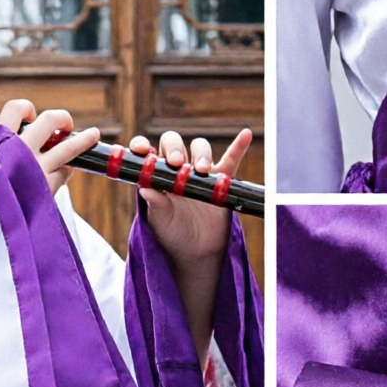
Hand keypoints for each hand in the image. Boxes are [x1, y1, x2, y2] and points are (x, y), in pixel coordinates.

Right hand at [0, 98, 103, 195]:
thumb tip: (7, 151)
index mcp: (0, 141)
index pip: (15, 109)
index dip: (26, 108)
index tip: (30, 116)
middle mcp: (22, 150)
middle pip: (50, 120)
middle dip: (61, 119)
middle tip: (65, 124)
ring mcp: (38, 169)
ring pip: (69, 147)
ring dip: (83, 140)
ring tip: (93, 135)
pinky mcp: (48, 188)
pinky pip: (64, 173)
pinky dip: (66, 171)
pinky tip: (65, 172)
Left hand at [129, 127, 254, 265]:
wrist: (197, 252)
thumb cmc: (173, 234)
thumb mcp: (160, 221)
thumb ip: (155, 204)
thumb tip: (145, 188)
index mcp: (157, 176)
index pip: (148, 153)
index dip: (142, 146)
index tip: (141, 149)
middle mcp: (177, 169)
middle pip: (174, 144)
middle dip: (175, 148)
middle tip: (178, 163)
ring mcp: (199, 173)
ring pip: (199, 148)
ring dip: (200, 153)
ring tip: (202, 170)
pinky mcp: (221, 180)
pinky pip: (231, 160)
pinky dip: (239, 147)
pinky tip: (245, 135)